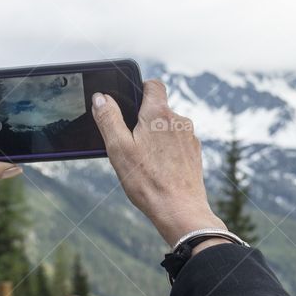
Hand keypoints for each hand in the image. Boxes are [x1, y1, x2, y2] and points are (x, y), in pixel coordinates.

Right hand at [91, 79, 226, 249]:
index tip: (129, 104)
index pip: (153, 84)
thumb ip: (108, 119)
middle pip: (158, 108)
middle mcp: (178, 120)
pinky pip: (177, 143)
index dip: (139, 89)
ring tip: (144, 161)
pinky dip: (167, 151)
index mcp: (158, 113)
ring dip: (156, 136)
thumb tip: (101, 98)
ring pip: (168, 127)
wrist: (180, 210)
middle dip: (143, 120)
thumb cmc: (147, 181)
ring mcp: (189, 137)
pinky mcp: (195, 153)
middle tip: (130, 142)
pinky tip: (158, 170)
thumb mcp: (118, 148)